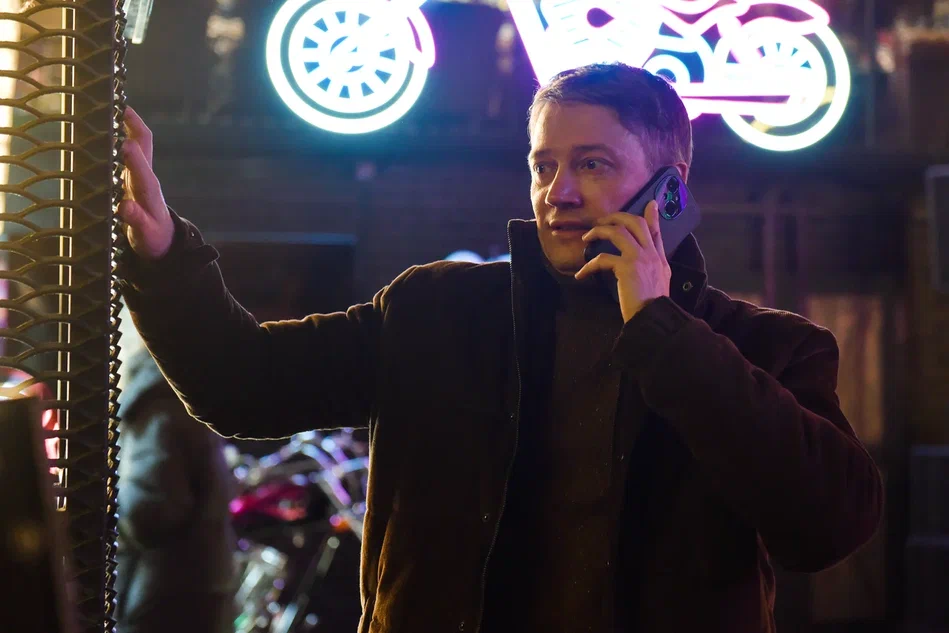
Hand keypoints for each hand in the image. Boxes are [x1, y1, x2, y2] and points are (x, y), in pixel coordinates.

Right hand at [118, 107, 174, 260]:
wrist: (162, 240)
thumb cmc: (153, 237)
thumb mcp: (144, 234)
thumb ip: (136, 220)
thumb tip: (123, 207)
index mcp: (148, 190)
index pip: (142, 168)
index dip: (133, 157)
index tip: (123, 144)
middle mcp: (144, 176)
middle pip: (143, 143)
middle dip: (132, 123)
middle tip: (115, 104)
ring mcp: (138, 173)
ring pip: (135, 142)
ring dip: (124, 123)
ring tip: (105, 105)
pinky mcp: (131, 175)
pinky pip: (126, 149)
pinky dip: (116, 134)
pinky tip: (102, 125)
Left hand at [575, 201, 671, 321]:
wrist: (654, 318)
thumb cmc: (652, 306)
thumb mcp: (659, 283)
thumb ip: (651, 269)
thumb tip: (641, 264)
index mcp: (659, 258)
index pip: (655, 231)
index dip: (652, 216)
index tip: (650, 203)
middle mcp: (651, 254)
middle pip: (635, 222)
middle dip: (616, 217)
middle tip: (601, 220)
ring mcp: (640, 258)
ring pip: (618, 232)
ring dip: (598, 232)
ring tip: (586, 238)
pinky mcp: (626, 267)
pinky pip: (602, 259)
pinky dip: (589, 266)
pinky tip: (581, 275)